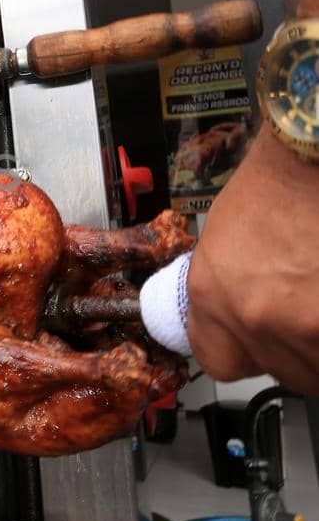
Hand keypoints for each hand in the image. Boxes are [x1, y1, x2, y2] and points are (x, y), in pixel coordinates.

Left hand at [187, 124, 318, 390]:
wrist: (314, 151)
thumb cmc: (279, 180)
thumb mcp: (226, 240)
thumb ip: (231, 292)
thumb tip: (250, 318)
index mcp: (211, 293)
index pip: (220, 361)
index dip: (247, 349)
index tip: (264, 336)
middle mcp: (253, 317)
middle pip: (282, 369)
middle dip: (299, 346)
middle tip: (310, 308)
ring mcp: (305, 325)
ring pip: (317, 368)